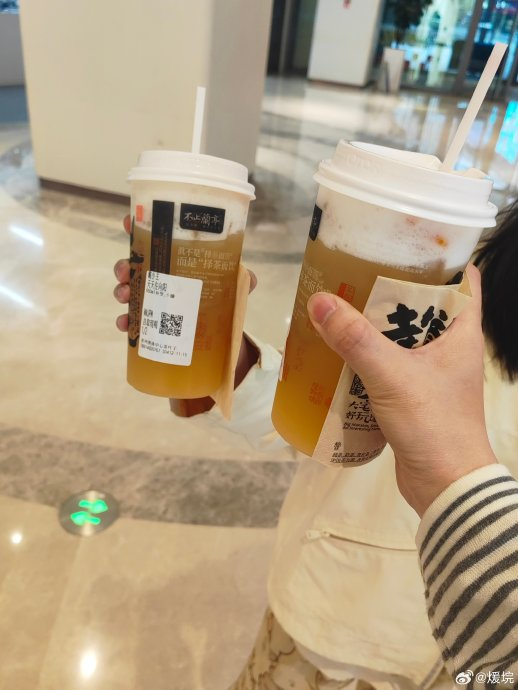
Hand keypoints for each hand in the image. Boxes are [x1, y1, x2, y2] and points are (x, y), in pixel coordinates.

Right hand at [114, 215, 258, 416]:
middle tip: (125, 270)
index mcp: (177, 260)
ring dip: (121, 290)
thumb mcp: (234, 286)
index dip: (138, 227)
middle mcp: (162, 276)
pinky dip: (125, 321)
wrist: (222, 334)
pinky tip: (125, 324)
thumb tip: (250, 279)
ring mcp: (154, 299)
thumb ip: (244, 280)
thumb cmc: (222, 299)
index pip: (155, 238)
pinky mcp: (152, 323)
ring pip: (128, 289)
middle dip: (124, 264)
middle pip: (135, 263)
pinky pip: (133, 320)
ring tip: (124, 297)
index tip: (127, 222)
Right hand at [307, 264, 496, 516]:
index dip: (440, 257)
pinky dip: (368, 355)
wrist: (445, 486)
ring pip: (403, 336)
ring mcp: (432, 373)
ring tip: (342, 305)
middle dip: (392, 288)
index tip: (405, 242)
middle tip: (356, 271)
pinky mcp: (413, 395)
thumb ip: (355, 339)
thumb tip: (318, 301)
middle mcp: (451, 348)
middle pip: (424, 305)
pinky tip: (341, 350)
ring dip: (375, 324)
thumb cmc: (433, 424)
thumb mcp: (392, 376)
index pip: (463, 280)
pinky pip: (389, 364)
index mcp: (462, 333)